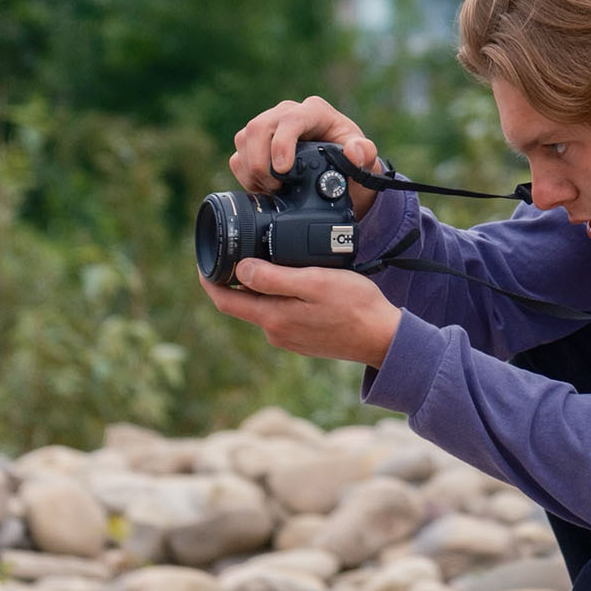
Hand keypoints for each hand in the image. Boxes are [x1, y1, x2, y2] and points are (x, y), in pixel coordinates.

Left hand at [198, 260, 402, 368]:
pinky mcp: (304, 340)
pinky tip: (299, 284)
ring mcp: (290, 338)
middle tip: (239, 250)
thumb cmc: (355, 306)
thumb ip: (274, 277)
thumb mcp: (315, 282)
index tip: (205, 259)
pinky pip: (283, 315)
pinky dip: (281, 297)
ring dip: (262, 287)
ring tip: (274, 261)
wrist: (384, 338)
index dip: (209, 278)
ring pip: (264, 307)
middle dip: (235, 279)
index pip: (224, 299)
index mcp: (272, 317)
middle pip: (242, 303)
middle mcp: (276, 332)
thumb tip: (239, 269)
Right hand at [231, 97, 382, 221]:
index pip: (291, 120)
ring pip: (244, 139)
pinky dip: (246, 175)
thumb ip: (365, 154)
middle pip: (259, 127)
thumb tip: (354, 152)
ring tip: (272, 189)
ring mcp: (269, 127)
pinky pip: (238, 155)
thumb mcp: (366, 161)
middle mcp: (288, 114)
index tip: (283, 169)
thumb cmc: (354, 163)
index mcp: (315, 112)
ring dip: (252, 169)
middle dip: (262, 160)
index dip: (282, 143)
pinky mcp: (255, 143)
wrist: (342, 177)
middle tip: (276, 186)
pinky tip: (263, 188)